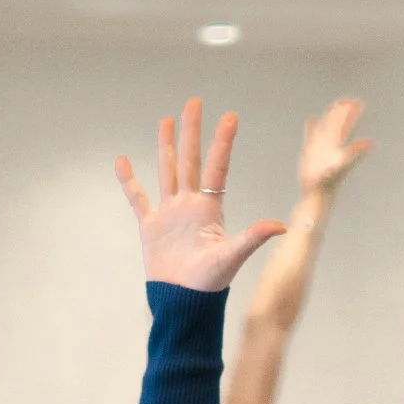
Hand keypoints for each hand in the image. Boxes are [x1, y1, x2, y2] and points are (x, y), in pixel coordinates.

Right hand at [115, 99, 287, 292]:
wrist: (183, 301)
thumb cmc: (210, 283)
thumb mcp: (232, 256)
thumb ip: (253, 238)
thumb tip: (281, 225)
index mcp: (210, 208)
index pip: (217, 167)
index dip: (222, 142)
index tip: (230, 116)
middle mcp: (190, 204)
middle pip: (191, 160)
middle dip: (193, 131)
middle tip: (195, 102)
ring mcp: (170, 212)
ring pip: (168, 171)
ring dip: (167, 146)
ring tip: (167, 120)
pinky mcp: (151, 225)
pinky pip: (137, 198)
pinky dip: (129, 180)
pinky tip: (122, 161)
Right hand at [299, 99, 373, 195]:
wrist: (318, 193)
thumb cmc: (330, 181)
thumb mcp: (343, 164)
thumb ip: (355, 152)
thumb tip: (371, 143)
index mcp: (338, 144)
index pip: (346, 125)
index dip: (351, 114)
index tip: (356, 102)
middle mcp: (331, 145)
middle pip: (337, 124)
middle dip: (341, 112)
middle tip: (347, 99)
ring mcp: (320, 148)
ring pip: (325, 128)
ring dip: (329, 118)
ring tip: (333, 106)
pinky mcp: (310, 153)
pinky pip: (311, 136)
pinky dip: (311, 128)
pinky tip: (311, 121)